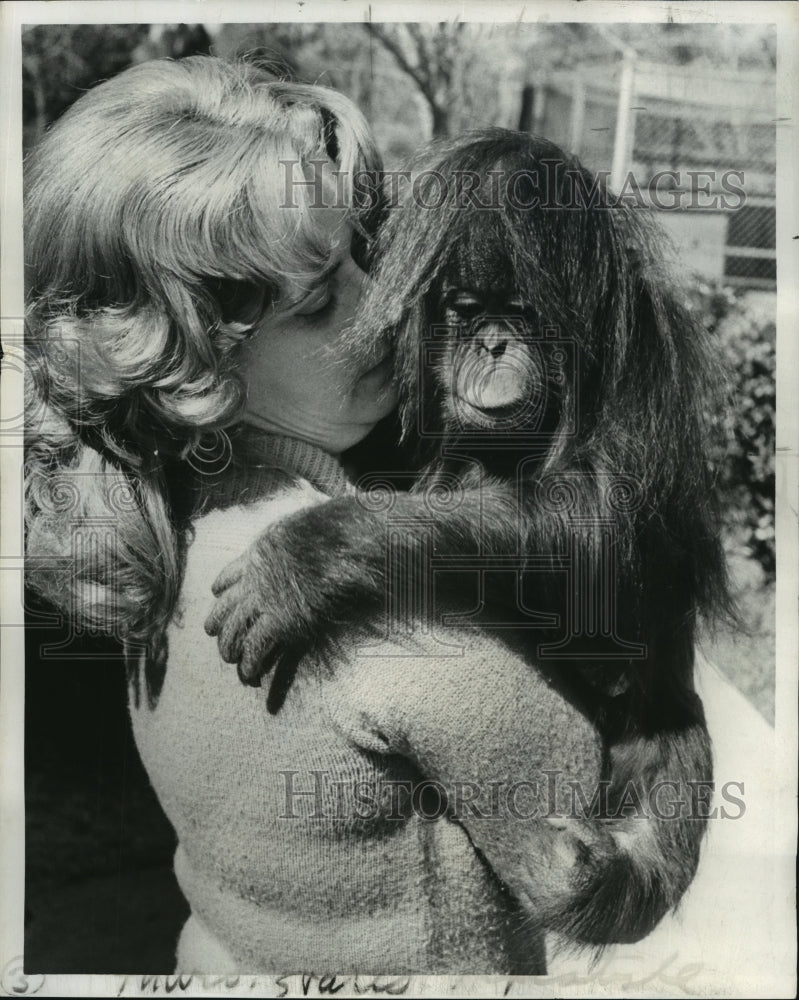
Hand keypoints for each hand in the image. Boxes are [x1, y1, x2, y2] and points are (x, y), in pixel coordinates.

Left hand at [203, 530, 308, 686]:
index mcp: (255, 557)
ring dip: (228, 648)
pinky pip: (256, 647)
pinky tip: (250, 674)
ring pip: (234, 630)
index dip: (221, 586)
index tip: (215, 593)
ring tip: (229, 659)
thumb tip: (296, 535)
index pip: (229, 575)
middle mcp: (253, 582)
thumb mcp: (292, 529)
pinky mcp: (278, 622)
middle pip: (225, 606)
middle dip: (216, 622)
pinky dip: (251, 663)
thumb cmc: (322, 534)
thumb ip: (286, 538)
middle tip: (212, 632)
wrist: (328, 546)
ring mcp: (263, 603)